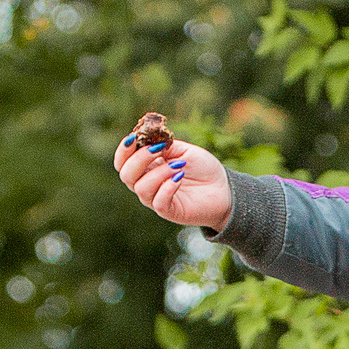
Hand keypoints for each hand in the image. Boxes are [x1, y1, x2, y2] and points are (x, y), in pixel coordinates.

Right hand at [113, 132, 231, 231]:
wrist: (225, 189)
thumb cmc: (203, 169)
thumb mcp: (183, 151)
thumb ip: (163, 145)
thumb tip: (147, 139)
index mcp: (147, 168)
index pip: (123, 162)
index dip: (123, 150)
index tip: (132, 137)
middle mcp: (147, 184)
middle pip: (126, 174)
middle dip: (139, 158)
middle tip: (159, 149)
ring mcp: (156, 199)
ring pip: (140, 188)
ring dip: (158, 172)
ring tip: (179, 166)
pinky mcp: (169, 211)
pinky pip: (158, 202)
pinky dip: (166, 187)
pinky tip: (179, 178)